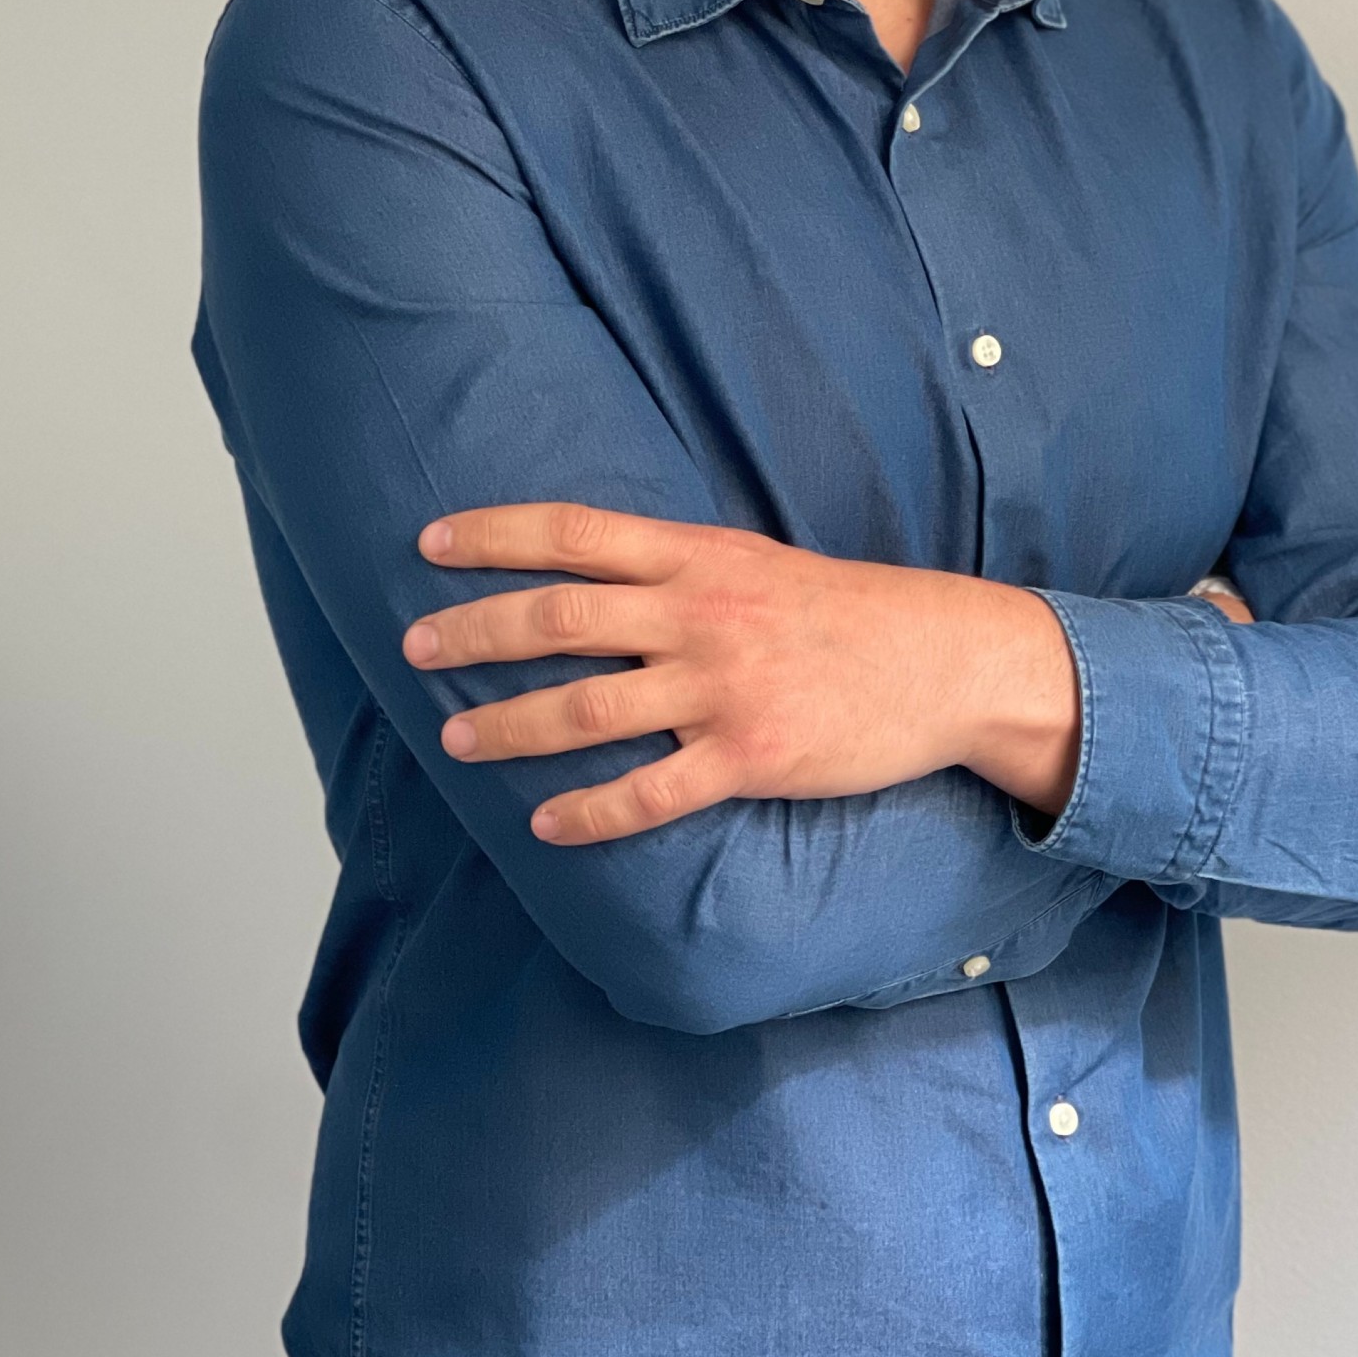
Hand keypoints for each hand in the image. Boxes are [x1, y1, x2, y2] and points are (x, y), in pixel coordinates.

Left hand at [402, 502, 1082, 845]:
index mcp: (698, 555)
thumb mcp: (756, 562)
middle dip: (473, 633)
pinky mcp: (750, 757)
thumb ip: (675, 568)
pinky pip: (649, 792)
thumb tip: (589, 574)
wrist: (944, 661)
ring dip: (509, 727)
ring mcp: (722, 688)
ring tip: (455, 742)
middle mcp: (699, 614)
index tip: (427, 545)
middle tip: (413, 649)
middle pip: (558, 618)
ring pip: (587, 708)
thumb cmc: (845, 611)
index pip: (571, 532)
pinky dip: (589, 812)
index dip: (492, 535)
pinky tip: (544, 824)